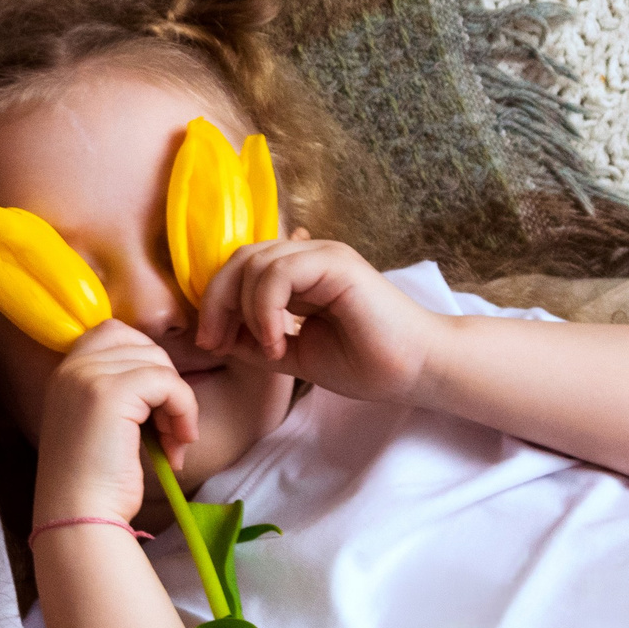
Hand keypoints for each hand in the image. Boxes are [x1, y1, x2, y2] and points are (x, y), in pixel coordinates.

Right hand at [33, 321, 199, 527]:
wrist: (79, 517)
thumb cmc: (95, 482)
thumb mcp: (99, 424)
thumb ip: (117, 392)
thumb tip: (163, 378)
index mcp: (65, 372)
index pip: (115, 333)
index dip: (146, 362)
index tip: (154, 407)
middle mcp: (72, 367)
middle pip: (143, 345)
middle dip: (167, 385)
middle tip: (170, 432)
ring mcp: (88, 376)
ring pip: (159, 364)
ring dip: (178, 402)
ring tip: (173, 442)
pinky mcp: (110, 392)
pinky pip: (168, 383)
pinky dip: (184, 410)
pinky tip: (177, 444)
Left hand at [195, 240, 441, 404]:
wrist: (417, 371)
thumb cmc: (366, 365)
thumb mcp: (295, 355)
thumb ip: (256, 343)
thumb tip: (216, 337)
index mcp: (299, 274)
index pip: (239, 269)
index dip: (214, 303)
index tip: (211, 343)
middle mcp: (309, 257)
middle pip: (239, 259)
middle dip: (216, 302)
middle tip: (215, 342)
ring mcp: (323, 255)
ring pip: (254, 263)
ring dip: (245, 311)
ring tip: (268, 349)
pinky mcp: (336, 263)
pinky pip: (278, 273)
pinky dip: (265, 309)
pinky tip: (277, 341)